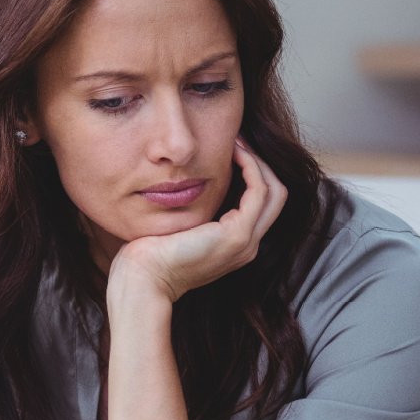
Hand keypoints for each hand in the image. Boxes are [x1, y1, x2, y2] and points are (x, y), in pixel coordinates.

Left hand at [108, 137, 286, 303]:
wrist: (143, 279)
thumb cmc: (150, 256)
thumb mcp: (179, 229)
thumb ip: (193, 213)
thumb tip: (188, 185)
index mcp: (235, 245)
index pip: (261, 204)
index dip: (254, 173)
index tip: (234, 149)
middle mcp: (247, 246)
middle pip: (277, 196)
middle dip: (261, 164)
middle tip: (240, 140)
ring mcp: (245, 242)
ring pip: (274, 191)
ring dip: (258, 162)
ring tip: (238, 142)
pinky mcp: (236, 235)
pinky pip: (258, 192)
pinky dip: (251, 168)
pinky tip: (234, 153)